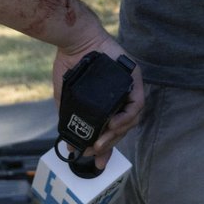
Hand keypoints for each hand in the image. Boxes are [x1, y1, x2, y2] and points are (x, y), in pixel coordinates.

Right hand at [52, 33, 145, 168]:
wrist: (73, 40)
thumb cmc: (70, 65)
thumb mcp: (66, 99)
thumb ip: (69, 121)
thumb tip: (69, 147)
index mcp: (106, 101)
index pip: (111, 129)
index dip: (106, 147)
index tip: (97, 162)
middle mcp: (120, 96)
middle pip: (122, 126)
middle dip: (110, 143)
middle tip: (96, 152)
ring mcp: (128, 87)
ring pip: (132, 118)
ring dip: (118, 133)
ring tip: (102, 141)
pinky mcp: (134, 77)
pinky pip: (137, 103)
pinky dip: (127, 116)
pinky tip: (114, 124)